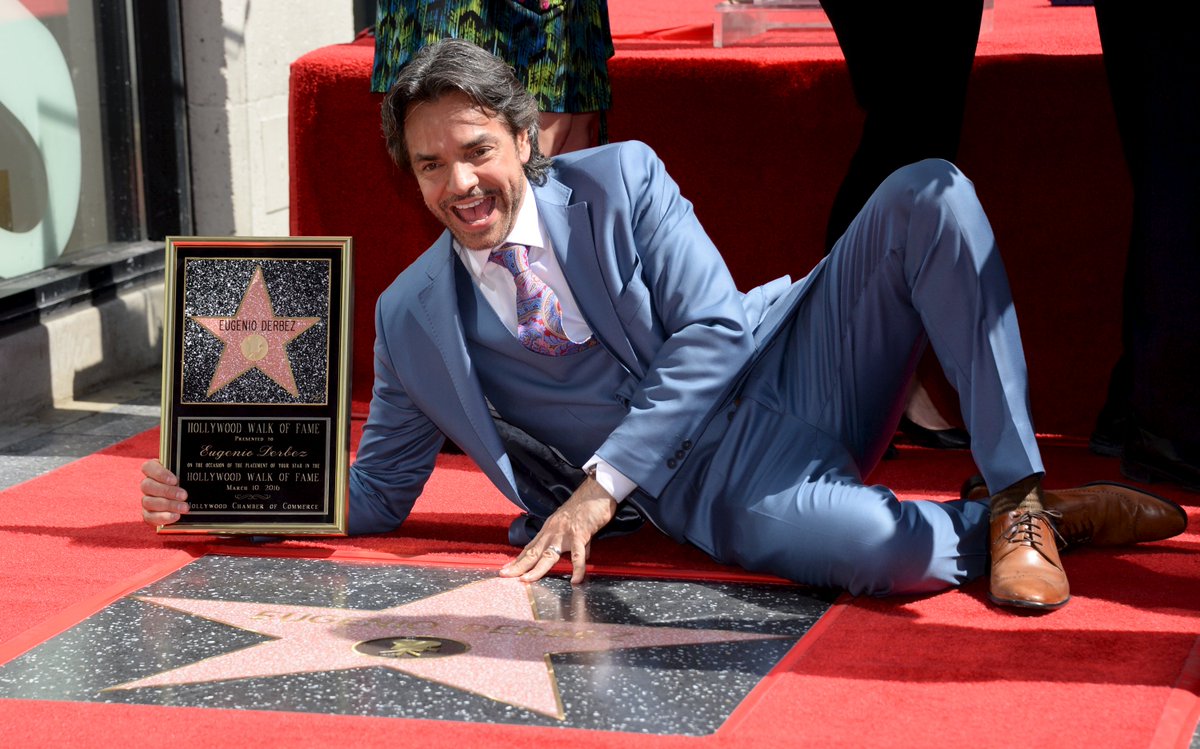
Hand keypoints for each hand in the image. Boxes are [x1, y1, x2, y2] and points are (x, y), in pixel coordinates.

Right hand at [140, 459, 188, 526]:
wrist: (187, 501)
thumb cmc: (186, 484)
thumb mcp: (186, 476)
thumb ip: (185, 472)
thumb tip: (197, 467)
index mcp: (154, 471)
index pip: (148, 467)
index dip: (159, 473)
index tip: (175, 480)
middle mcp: (148, 485)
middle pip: (147, 486)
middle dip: (167, 491)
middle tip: (184, 495)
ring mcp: (147, 500)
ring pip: (148, 502)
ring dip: (168, 505)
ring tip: (184, 508)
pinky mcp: (148, 514)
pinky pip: (150, 516)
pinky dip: (163, 517)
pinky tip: (175, 516)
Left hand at [499, 476, 616, 584]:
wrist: (596, 491)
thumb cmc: (586, 506)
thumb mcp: (574, 525)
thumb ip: (577, 542)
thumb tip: (583, 557)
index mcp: (549, 529)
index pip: (530, 547)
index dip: (518, 559)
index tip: (507, 569)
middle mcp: (553, 532)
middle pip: (533, 552)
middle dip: (518, 565)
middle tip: (504, 575)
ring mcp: (565, 534)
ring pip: (548, 555)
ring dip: (537, 569)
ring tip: (527, 580)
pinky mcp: (580, 534)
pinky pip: (578, 555)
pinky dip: (577, 568)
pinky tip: (575, 580)